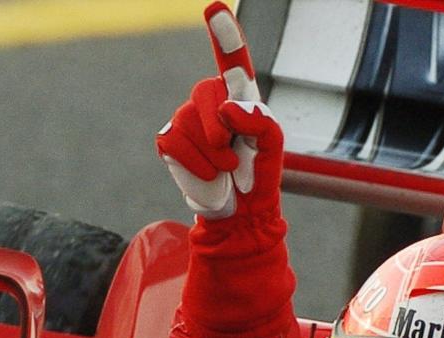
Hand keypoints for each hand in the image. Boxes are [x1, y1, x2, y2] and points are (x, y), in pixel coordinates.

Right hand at [156, 2, 282, 219]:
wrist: (240, 211)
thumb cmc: (259, 173)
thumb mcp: (274, 149)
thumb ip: (263, 123)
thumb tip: (227, 108)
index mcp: (241, 95)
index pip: (232, 60)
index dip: (223, 34)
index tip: (213, 7)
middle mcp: (211, 99)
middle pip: (206, 91)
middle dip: (220, 127)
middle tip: (234, 154)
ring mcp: (187, 117)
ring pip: (191, 123)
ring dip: (214, 154)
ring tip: (226, 167)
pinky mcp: (169, 139)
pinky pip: (175, 143)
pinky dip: (196, 164)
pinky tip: (209, 173)